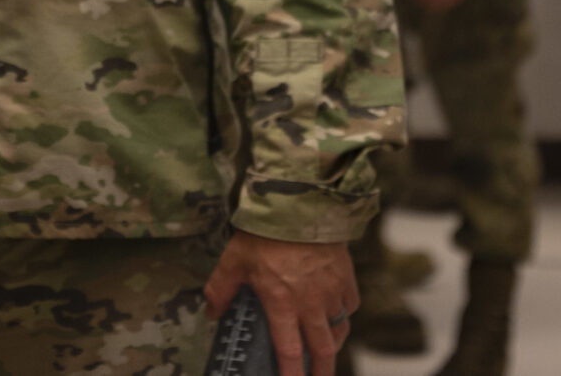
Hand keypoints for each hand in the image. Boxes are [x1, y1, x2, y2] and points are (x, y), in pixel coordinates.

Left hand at [204, 231, 357, 374]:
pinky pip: (349, 305)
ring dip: (332, 345)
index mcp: (282, 303)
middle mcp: (310, 303)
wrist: (300, 202)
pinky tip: (336, 315)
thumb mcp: (233, 260)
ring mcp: (331, 290)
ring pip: (338, 329)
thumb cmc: (265, 232)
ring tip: (326, 353)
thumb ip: (220, 289)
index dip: (291, 374)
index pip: (289, 350)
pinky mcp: (345, 276)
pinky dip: (343, 315)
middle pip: (322, 349)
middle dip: (321, 372)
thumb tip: (211, 313)